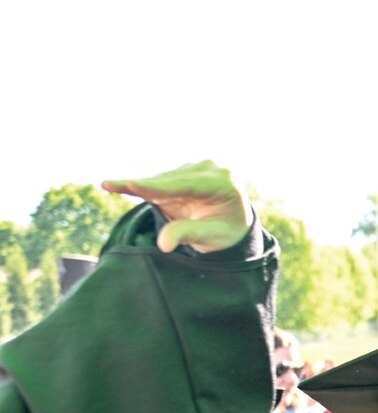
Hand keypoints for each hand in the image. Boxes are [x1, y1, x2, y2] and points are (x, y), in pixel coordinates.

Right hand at [101, 161, 251, 253]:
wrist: (235, 221)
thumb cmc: (226, 231)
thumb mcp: (212, 237)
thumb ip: (188, 235)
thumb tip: (164, 244)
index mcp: (224, 183)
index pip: (186, 186)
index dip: (157, 187)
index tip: (132, 184)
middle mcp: (210, 169)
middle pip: (169, 181)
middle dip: (141, 185)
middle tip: (106, 184)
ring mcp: (196, 167)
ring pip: (161, 181)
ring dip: (141, 188)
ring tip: (110, 186)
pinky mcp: (182, 171)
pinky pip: (158, 181)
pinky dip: (141, 187)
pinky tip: (114, 184)